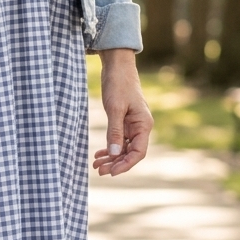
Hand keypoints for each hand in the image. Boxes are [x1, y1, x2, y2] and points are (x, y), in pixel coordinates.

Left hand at [93, 49, 152, 177]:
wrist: (117, 66)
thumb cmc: (118, 84)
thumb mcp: (114, 108)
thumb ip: (115, 132)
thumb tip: (115, 154)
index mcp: (144, 125)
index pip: (138, 152)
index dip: (125, 164)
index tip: (111, 172)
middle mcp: (141, 127)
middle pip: (130, 153)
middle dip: (115, 163)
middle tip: (99, 170)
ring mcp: (133, 125)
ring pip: (124, 148)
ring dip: (111, 158)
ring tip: (96, 165)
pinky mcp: (125, 121)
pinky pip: (119, 140)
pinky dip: (110, 148)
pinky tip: (99, 154)